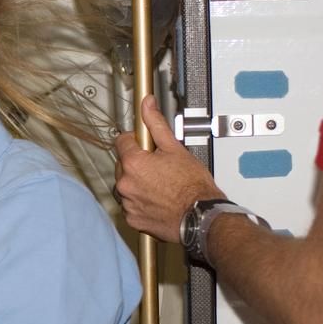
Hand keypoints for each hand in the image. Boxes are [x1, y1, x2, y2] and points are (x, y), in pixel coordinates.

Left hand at [114, 95, 224, 241]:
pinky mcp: (133, 219)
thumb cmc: (193, 186)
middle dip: (137, 164)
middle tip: (159, 167)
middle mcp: (125, 184)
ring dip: (138, 184)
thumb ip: (156, 124)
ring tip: (160, 185)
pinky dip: (140, 202)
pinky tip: (157, 199)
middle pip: (123, 166)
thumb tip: (147, 105)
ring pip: (126, 186)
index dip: (135, 140)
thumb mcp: (175, 148)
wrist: (201, 216)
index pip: (122, 142)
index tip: (145, 145)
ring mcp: (128, 203)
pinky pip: (131, 206)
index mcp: (133, 163)